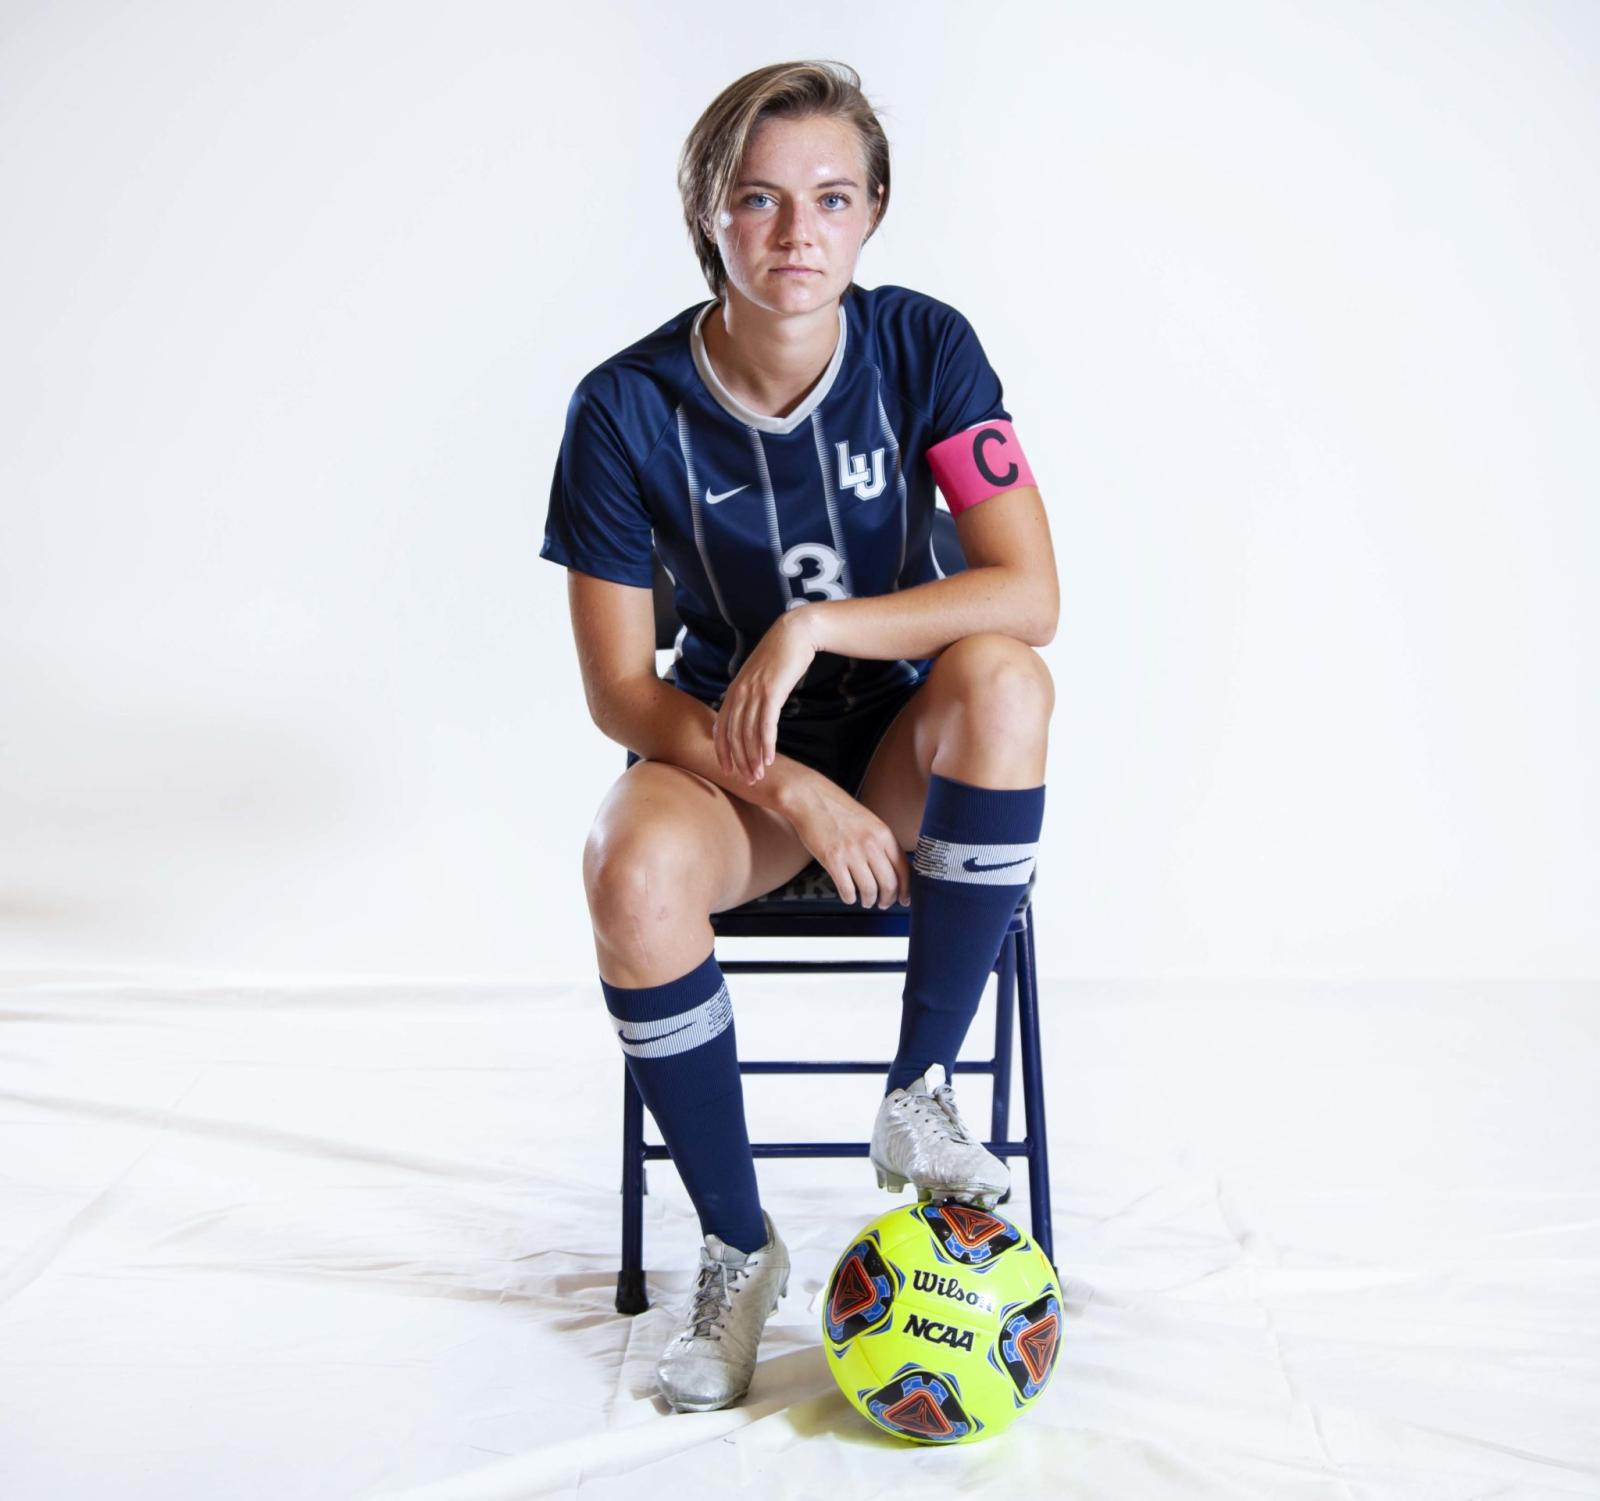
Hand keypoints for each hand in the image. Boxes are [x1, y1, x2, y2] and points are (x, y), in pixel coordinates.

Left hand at [712, 608, 818, 784]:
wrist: (794, 634)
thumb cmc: (779, 658)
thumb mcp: (758, 677)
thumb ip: (749, 695)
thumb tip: (748, 715)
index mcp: (733, 691)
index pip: (721, 727)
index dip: (722, 751)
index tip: (727, 770)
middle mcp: (739, 693)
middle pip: (734, 734)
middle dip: (739, 760)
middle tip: (747, 780)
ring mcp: (754, 692)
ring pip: (748, 733)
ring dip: (753, 757)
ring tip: (758, 775)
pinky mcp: (771, 692)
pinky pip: (766, 724)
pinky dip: (766, 744)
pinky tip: (769, 758)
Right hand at [780, 774, 911, 908]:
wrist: (809, 797)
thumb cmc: (836, 808)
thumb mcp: (868, 821)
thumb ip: (880, 842)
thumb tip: (890, 867)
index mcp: (883, 833)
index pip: (904, 868)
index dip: (906, 889)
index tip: (904, 899)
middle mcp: (871, 844)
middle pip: (889, 883)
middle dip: (888, 899)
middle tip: (883, 903)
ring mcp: (852, 853)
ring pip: (869, 890)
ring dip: (868, 901)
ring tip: (865, 901)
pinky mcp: (833, 860)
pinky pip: (847, 889)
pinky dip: (849, 897)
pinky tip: (848, 896)